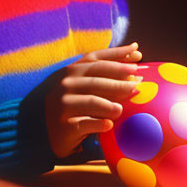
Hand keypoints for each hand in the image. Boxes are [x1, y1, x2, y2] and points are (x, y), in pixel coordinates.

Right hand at [44, 43, 142, 157]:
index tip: (139, 55)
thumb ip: (106, 74)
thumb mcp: (86, 85)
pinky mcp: (64, 124)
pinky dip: (100, 123)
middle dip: (121, 80)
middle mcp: (66, 83)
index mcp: (72, 70)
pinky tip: (109, 124)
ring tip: (122, 109)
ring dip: (112, 105)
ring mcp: (63, 104)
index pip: (98, 58)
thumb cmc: (74, 104)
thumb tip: (137, 64)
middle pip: (98, 79)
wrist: (48, 131)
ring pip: (93, 101)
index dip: (119, 54)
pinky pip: (87, 123)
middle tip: (138, 83)